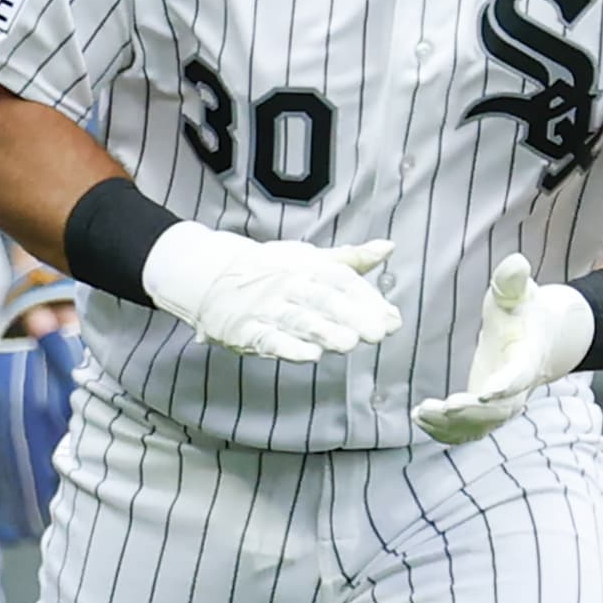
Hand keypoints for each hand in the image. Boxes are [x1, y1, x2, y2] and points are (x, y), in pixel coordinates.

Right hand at [142, 223, 399, 362]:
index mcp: (307, 265)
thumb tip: (388, 247)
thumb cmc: (270, 269)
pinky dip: (288, 347)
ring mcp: (266, 307)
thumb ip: (350, 259)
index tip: (392, 319)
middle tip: (377, 333)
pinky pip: (268, 338)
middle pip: (323, 300)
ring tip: (348, 343)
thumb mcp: (309, 259)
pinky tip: (309, 355)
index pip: (341, 280)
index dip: (367, 300)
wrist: (211, 276)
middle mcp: (288, 283)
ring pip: (298, 319)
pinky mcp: (246, 329)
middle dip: (351, 316)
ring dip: (323, 331)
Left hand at [412, 253, 594, 443]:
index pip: (519, 376)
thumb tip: (515, 262)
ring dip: (452, 425)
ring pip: (482, 426)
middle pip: (499, 410)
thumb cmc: (522, 311)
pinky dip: (446, 431)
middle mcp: (518, 389)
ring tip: (421, 414)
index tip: (484, 393)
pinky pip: (469, 431)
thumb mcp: (519, 293)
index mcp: (528, 359)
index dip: (504, 386)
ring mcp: (503, 405)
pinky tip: (419, 419)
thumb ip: (513, 281)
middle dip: (470, 413)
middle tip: (441, 408)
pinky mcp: (487, 413)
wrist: (536, 337)